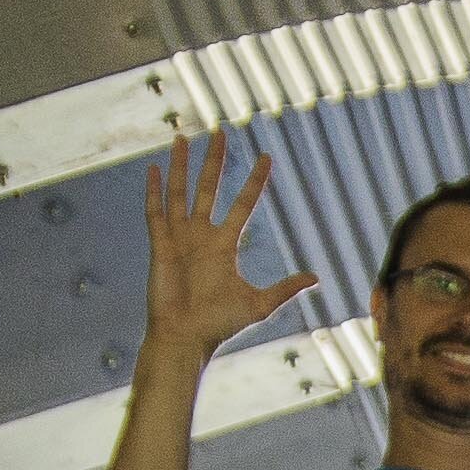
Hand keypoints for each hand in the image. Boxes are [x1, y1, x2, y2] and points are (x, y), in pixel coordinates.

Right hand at [137, 131, 321, 360]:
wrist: (186, 338)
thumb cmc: (218, 325)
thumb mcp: (259, 304)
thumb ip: (285, 288)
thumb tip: (316, 278)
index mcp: (224, 245)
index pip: (243, 203)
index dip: (254, 181)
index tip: (266, 158)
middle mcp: (201, 236)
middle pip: (208, 188)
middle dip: (214, 160)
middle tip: (219, 132)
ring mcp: (178, 238)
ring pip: (180, 191)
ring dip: (181, 165)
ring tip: (184, 138)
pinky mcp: (159, 245)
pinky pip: (155, 212)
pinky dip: (153, 190)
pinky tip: (153, 168)